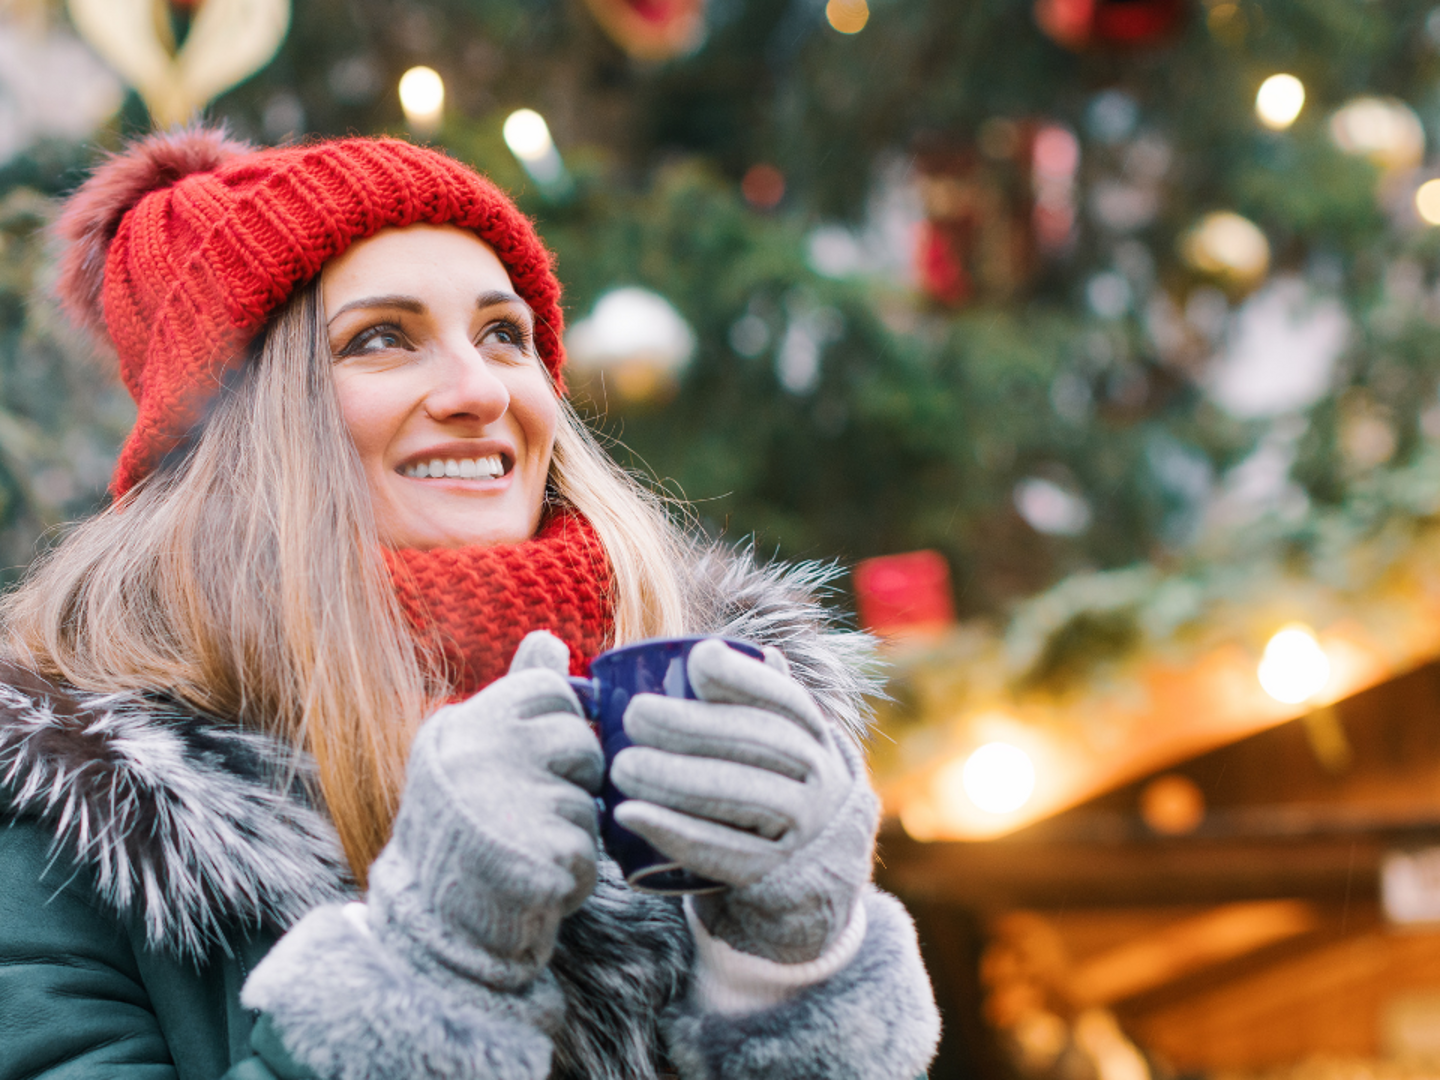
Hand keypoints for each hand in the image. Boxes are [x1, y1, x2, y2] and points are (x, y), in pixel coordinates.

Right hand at [366, 630, 603, 991]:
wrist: (430, 925)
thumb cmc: (461, 828)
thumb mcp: (474, 750)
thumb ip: (516, 694)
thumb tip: (548, 638)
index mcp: (466, 723)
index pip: (552, 690)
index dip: (558, 727)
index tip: (531, 760)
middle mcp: (483, 754)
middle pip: (581, 744)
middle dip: (571, 781)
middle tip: (525, 811)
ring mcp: (511, 804)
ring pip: (589, 801)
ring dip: (571, 831)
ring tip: (523, 848)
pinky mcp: (542, 856)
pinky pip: (590, 851)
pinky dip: (573, 874)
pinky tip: (534, 881)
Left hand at [611, 639, 877, 963]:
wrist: (808, 879)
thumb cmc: (769, 791)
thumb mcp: (776, 747)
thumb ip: (748, 703)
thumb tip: (706, 650)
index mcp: (813, 736)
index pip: (784, 699)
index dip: (744, 676)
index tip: (696, 663)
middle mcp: (818, 778)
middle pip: (759, 743)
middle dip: (692, 725)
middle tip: (634, 715)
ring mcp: (803, 829)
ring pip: (743, 795)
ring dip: (677, 778)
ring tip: (621, 766)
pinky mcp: (774, 875)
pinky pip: (724, 852)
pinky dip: (674, 832)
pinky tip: (630, 815)